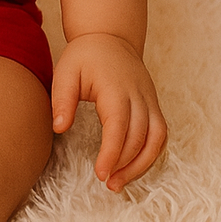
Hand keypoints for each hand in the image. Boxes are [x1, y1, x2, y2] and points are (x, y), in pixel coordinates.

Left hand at [51, 32, 166, 191]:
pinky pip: (160, 134)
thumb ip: (62, 99)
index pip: (119, 127)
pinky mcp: (154, 105)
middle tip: (107, 184)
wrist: (111, 37)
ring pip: (157, 138)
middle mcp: (139, 95)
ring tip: (120, 182)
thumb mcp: (66, 72)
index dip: (112, 153)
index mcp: (116, 88)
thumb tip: (60, 128)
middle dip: (126, 165)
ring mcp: (150, 100)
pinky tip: (133, 168)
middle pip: (140, 137)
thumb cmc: (85, 56)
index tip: (100, 174)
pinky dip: (151, 154)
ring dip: (142, 164)